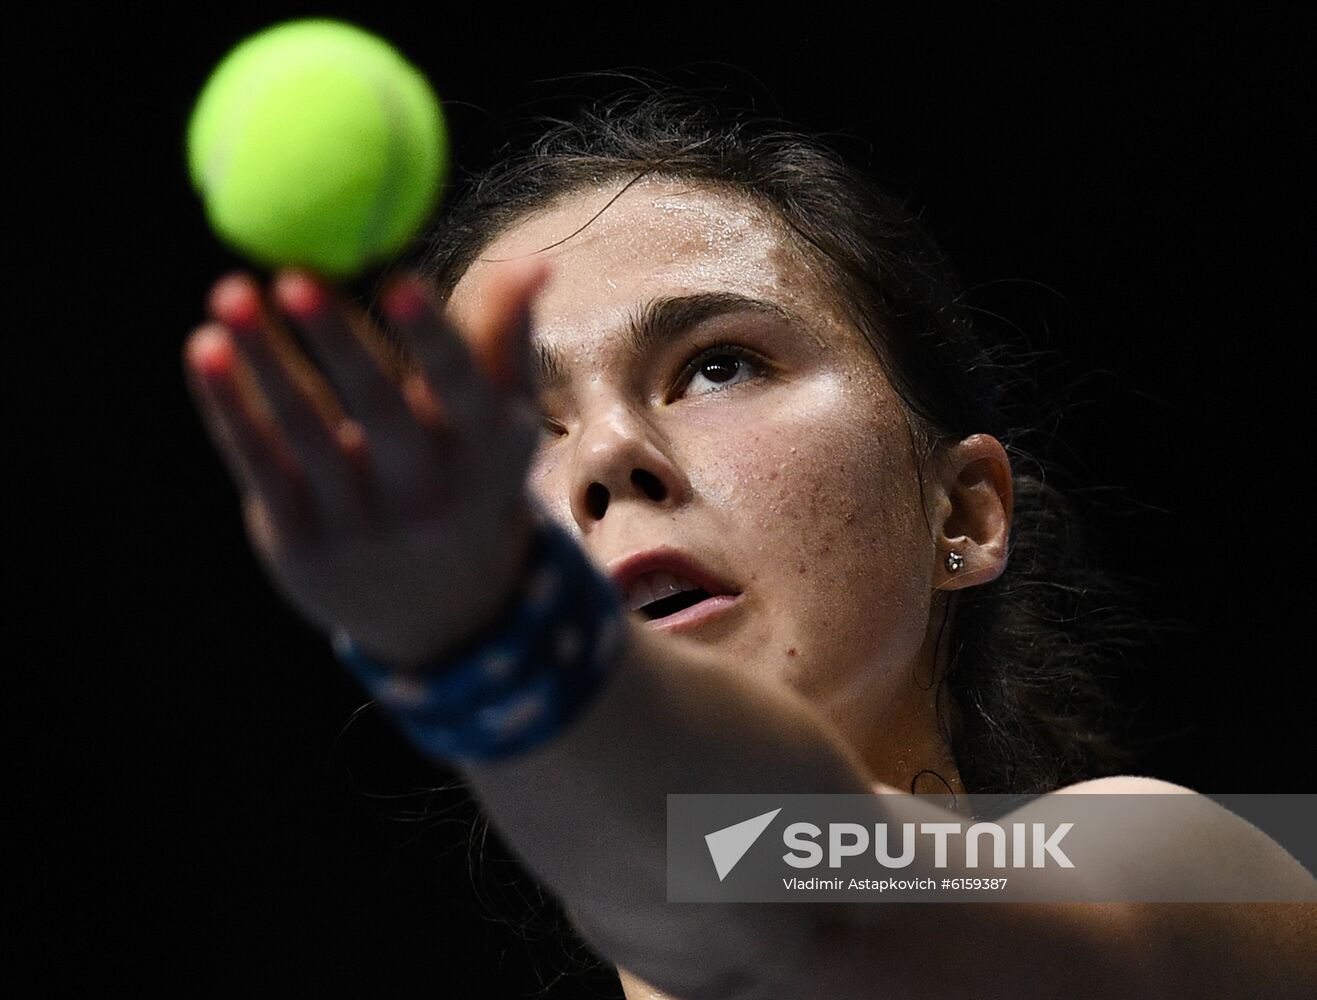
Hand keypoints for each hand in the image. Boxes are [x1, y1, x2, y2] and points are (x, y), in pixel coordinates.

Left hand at [182, 261, 551, 668]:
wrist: (435, 606)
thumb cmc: (470, 479)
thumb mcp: (504, 420)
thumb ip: (508, 339)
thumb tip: (534, 263)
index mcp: (485, 452)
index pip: (462, 389)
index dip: (432, 338)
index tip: (399, 281)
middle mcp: (428, 493)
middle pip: (378, 410)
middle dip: (336, 342)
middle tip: (294, 277)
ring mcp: (361, 523)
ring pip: (305, 431)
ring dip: (265, 361)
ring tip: (231, 293)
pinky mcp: (300, 540)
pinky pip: (258, 461)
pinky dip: (228, 404)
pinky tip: (206, 348)